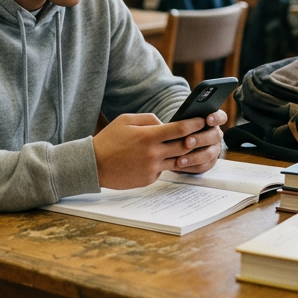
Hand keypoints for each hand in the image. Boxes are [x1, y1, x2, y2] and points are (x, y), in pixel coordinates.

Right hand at [92, 110, 226, 189]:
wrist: (93, 165)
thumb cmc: (109, 140)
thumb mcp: (126, 120)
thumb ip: (149, 118)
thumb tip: (165, 123)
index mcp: (148, 136)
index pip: (180, 130)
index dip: (194, 124)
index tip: (203, 120)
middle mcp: (153, 153)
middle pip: (184, 146)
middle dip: (195, 139)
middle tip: (204, 133)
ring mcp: (152, 168)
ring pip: (177, 160)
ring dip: (185, 154)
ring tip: (190, 146)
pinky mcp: (148, 179)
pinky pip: (163, 170)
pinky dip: (166, 163)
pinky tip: (164, 158)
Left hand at [169, 109, 227, 173]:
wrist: (168, 147)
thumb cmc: (173, 131)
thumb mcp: (176, 122)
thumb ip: (180, 119)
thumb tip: (175, 120)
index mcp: (211, 121)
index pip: (220, 117)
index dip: (216, 118)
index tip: (207, 119)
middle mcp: (214, 135)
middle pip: (215, 136)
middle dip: (201, 138)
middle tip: (187, 141)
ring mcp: (213, 149)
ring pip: (210, 153)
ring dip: (195, 156)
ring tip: (179, 159)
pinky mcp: (208, 162)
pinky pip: (203, 166)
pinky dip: (191, 166)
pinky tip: (179, 165)